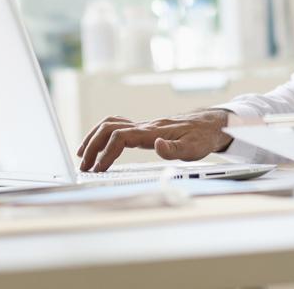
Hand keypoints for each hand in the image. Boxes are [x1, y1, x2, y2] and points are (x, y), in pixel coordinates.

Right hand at [76, 109, 233, 172]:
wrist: (210, 125)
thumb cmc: (202, 137)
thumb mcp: (193, 149)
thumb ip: (174, 149)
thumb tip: (157, 145)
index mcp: (152, 132)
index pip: (120, 137)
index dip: (106, 153)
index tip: (98, 169)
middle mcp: (144, 127)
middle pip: (108, 129)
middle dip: (92, 146)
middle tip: (84, 166)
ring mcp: (143, 126)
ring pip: (110, 125)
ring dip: (93, 138)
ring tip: (83, 156)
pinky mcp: (145, 129)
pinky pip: (118, 126)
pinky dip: (103, 134)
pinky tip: (101, 146)